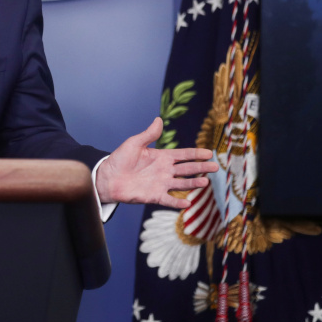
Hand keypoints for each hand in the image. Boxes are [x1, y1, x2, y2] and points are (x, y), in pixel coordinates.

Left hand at [95, 117, 216, 208]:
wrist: (107, 177)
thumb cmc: (119, 159)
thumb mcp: (134, 143)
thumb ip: (148, 135)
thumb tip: (159, 119)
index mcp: (161, 157)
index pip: (183, 155)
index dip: (196, 154)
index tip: (209, 153)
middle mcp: (164, 171)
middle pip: (186, 169)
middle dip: (201, 168)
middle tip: (215, 167)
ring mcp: (160, 184)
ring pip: (181, 184)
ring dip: (193, 184)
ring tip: (205, 183)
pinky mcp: (153, 196)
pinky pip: (168, 200)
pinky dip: (178, 202)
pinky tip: (188, 203)